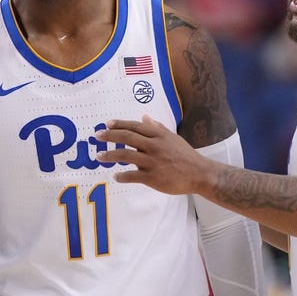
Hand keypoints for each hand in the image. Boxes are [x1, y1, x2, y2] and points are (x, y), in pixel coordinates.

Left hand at [95, 115, 216, 195]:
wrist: (199, 174)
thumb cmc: (185, 155)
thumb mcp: (172, 137)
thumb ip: (157, 127)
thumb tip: (144, 117)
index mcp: (158, 135)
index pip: (134, 126)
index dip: (119, 124)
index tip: (107, 124)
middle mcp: (153, 146)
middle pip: (126, 137)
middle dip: (109, 136)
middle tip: (97, 136)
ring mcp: (152, 162)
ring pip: (125, 155)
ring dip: (110, 155)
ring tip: (99, 156)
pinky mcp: (153, 177)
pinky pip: (132, 176)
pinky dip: (122, 176)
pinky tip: (116, 176)